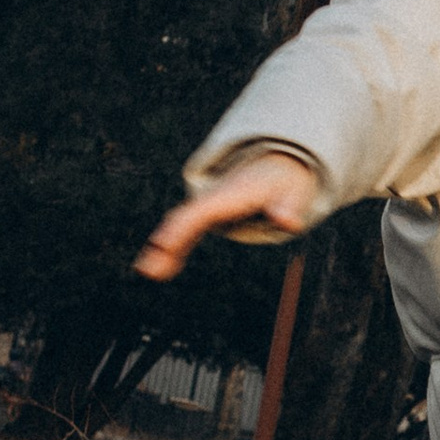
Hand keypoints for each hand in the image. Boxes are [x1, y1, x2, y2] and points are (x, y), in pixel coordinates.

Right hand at [135, 152, 317, 279]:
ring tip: (147, 271)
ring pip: (179, 228)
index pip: (199, 211)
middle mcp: (212, 201)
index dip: (181, 228)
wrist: (276, 167)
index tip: (163, 243)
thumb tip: (288, 221)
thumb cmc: (283, 183)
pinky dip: (173, 249)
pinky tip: (161, 269)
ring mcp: (208, 209)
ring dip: (162, 249)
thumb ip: (289, 207)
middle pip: (183, 220)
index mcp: (228, 195)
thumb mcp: (292, 192)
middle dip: (165, 241)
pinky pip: (186, 233)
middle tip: (147, 268)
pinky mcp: (209, 218)